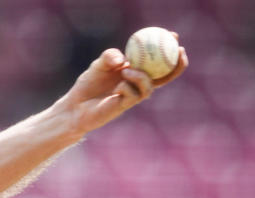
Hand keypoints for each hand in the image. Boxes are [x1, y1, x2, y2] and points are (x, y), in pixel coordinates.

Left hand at [58, 38, 187, 135]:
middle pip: (165, 75)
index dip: (168, 47)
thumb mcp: (98, 64)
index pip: (157, 60)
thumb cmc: (88, 84)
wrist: (75, 106)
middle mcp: (138, 84)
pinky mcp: (124, 106)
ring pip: (149, 87)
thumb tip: (123, 59)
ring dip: (142, 77)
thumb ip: (109, 56)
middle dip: (176, 64)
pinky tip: (117, 87)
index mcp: (135, 70)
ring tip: (127, 70)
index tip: (173, 35)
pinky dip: (127, 87)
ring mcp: (132, 95)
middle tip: (178, 50)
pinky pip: (133, 96)